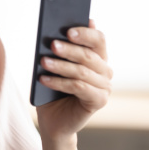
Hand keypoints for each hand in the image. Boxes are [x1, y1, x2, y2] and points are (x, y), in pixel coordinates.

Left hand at [35, 19, 112, 139]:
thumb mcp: (54, 67)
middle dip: (69, 49)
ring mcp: (105, 86)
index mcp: (98, 57)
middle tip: (52, 44)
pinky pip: (78, 87)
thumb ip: (59, 51)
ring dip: (61, 66)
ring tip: (43, 61)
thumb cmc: (53, 90)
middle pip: (89, 55)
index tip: (68, 30)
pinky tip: (44, 79)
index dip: (85, 33)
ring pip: (82, 72)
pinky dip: (59, 82)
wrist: (53, 119)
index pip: (98, 40)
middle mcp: (105, 71)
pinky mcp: (99, 100)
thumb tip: (54, 33)